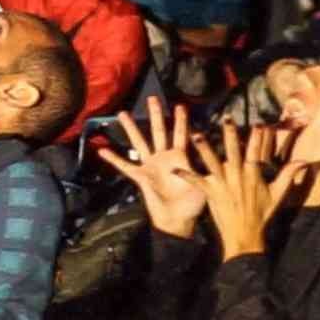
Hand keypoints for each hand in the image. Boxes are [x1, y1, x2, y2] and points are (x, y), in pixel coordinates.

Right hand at [97, 98, 206, 237]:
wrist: (177, 221)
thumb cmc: (193, 205)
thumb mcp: (203, 183)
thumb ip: (205, 169)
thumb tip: (217, 156)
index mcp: (179, 158)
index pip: (180, 134)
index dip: (180, 120)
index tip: (180, 105)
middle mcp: (164, 158)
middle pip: (158, 131)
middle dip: (155, 114)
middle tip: (152, 98)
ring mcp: (150, 166)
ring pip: (140, 142)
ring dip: (131, 128)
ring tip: (122, 113)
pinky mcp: (141, 177)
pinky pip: (125, 167)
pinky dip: (114, 159)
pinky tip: (102, 150)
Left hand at [187, 122, 311, 260]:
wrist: (245, 236)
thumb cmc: (262, 215)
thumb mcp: (278, 194)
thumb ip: (289, 175)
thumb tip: (305, 162)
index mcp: (253, 174)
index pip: (256, 151)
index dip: (258, 137)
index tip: (259, 123)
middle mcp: (237, 176)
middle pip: (233, 150)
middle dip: (230, 134)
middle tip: (227, 119)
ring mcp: (223, 184)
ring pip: (212, 162)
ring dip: (203, 148)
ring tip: (195, 134)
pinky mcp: (211, 193)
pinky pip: (196, 181)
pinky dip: (185, 175)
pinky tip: (174, 169)